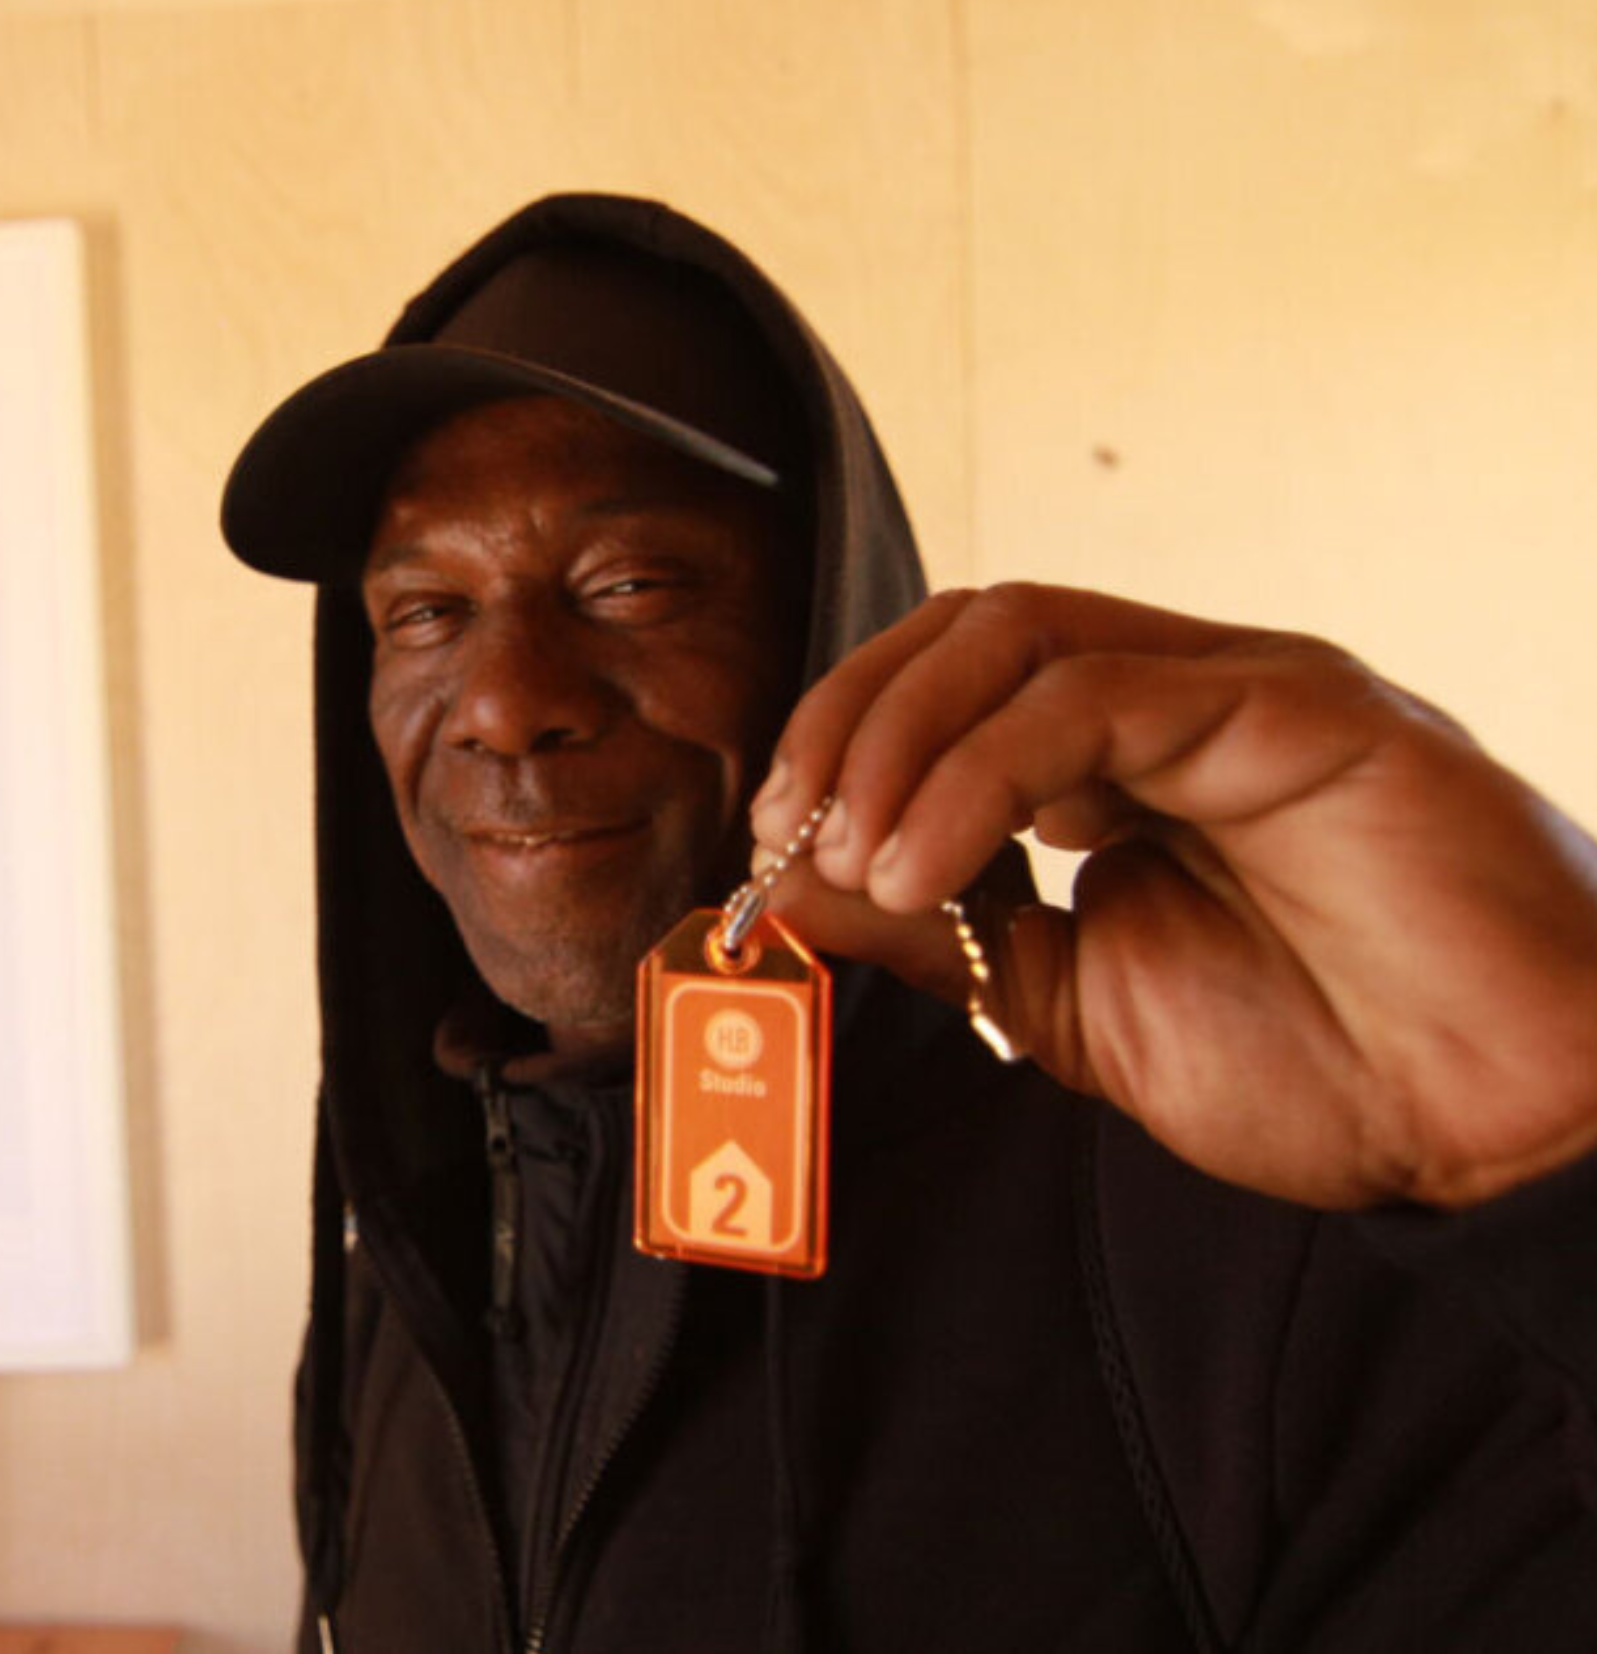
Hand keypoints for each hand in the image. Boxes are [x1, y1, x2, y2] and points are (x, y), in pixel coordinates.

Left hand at [750, 584, 1596, 1209]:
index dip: (847, 744)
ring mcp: (1237, 688)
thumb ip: (948, 939)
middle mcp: (1177, 702)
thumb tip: (807, 887)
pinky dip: (975, 770)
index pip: (954, 685)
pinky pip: (1094, 695)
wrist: (1496, 1129)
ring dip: (897, 734)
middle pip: (969, 628)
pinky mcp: (1293, 703)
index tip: (777, 846)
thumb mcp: (1072, 1011)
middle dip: (849, 716)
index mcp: (1127, 766)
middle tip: (785, 828)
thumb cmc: (1320, 1071)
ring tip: (845, 851)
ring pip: (1018, 631)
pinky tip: (922, 863)